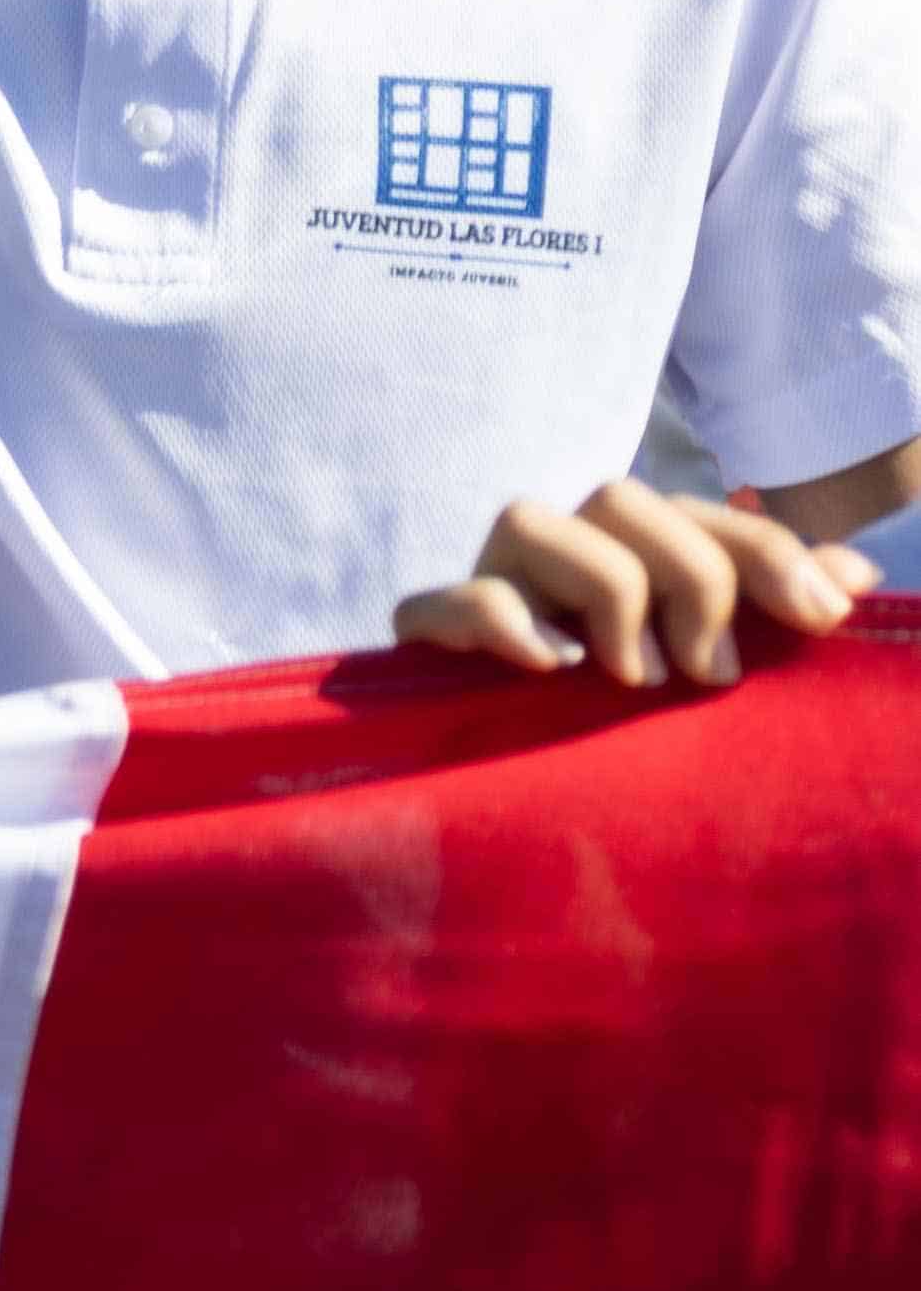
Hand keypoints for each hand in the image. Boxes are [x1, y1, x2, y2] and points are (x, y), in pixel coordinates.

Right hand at [392, 481, 878, 687]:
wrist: (528, 794)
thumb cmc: (643, 720)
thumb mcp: (725, 659)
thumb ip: (781, 609)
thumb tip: (858, 574)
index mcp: (634, 553)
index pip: (705, 513)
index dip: (770, 553)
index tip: (822, 619)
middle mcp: (563, 550)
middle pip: (619, 496)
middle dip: (687, 576)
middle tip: (709, 673)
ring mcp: (494, 582)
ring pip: (528, 520)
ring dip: (604, 593)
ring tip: (633, 677)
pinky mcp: (433, 633)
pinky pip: (449, 597)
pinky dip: (503, 621)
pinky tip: (554, 669)